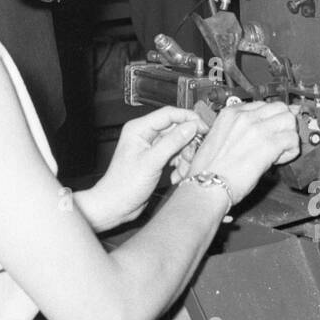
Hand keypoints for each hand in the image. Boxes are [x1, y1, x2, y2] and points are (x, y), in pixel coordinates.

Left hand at [80, 106, 201, 230]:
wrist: (115, 206)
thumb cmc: (123, 185)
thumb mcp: (151, 162)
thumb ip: (172, 142)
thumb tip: (191, 126)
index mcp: (139, 129)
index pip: (169, 114)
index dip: (188, 118)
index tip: (204, 127)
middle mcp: (145, 135)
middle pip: (176, 129)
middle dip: (187, 144)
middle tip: (192, 156)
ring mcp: (151, 147)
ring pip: (178, 144)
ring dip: (184, 158)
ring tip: (182, 171)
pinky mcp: (156, 159)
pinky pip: (175, 156)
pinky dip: (179, 166)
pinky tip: (175, 177)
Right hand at [183, 101, 301, 203]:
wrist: (206, 184)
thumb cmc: (208, 169)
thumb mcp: (217, 138)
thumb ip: (237, 129)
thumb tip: (256, 132)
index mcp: (230, 113)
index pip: (262, 104)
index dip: (268, 119)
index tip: (268, 130)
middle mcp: (244, 116)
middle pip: (279, 107)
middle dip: (283, 123)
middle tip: (278, 139)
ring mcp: (257, 128)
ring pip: (289, 120)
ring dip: (288, 135)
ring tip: (278, 150)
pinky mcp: (269, 144)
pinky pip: (292, 139)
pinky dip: (290, 151)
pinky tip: (278, 160)